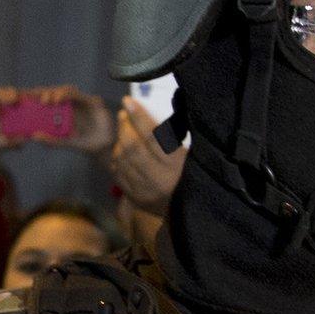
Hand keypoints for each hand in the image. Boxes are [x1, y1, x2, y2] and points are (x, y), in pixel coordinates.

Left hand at [38, 85, 114, 153]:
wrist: (104, 146)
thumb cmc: (84, 143)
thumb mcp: (66, 142)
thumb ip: (52, 140)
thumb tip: (34, 136)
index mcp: (61, 112)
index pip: (46, 99)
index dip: (36, 95)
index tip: (24, 97)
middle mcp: (70, 104)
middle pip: (55, 92)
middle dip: (45, 92)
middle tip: (36, 100)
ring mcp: (81, 102)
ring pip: (66, 90)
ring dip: (56, 92)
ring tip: (48, 100)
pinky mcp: (92, 101)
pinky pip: (80, 95)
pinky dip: (69, 95)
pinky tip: (60, 99)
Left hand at [110, 96, 187, 216]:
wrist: (195, 212)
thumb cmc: (196, 175)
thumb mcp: (193, 156)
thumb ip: (176, 137)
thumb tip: (166, 110)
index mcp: (177, 165)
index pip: (153, 137)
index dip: (139, 117)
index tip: (128, 101)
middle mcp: (159, 179)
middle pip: (133, 148)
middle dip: (125, 127)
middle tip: (123, 114)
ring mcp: (144, 190)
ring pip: (123, 160)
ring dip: (119, 141)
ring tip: (123, 129)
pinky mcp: (136, 198)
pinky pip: (118, 174)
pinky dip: (117, 159)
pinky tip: (121, 149)